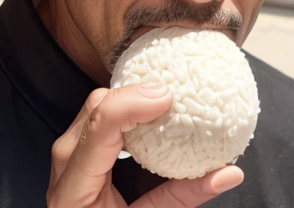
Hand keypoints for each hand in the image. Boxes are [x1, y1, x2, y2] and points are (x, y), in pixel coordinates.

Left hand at [47, 83, 243, 206]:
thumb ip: (183, 198)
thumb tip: (228, 173)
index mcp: (74, 188)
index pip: (99, 127)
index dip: (133, 103)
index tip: (168, 97)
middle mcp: (65, 163)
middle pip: (97, 106)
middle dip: (136, 95)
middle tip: (174, 98)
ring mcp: (68, 152)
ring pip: (96, 104)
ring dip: (132, 100)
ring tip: (165, 105)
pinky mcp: (77, 148)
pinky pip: (98, 114)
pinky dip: (126, 109)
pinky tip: (149, 115)